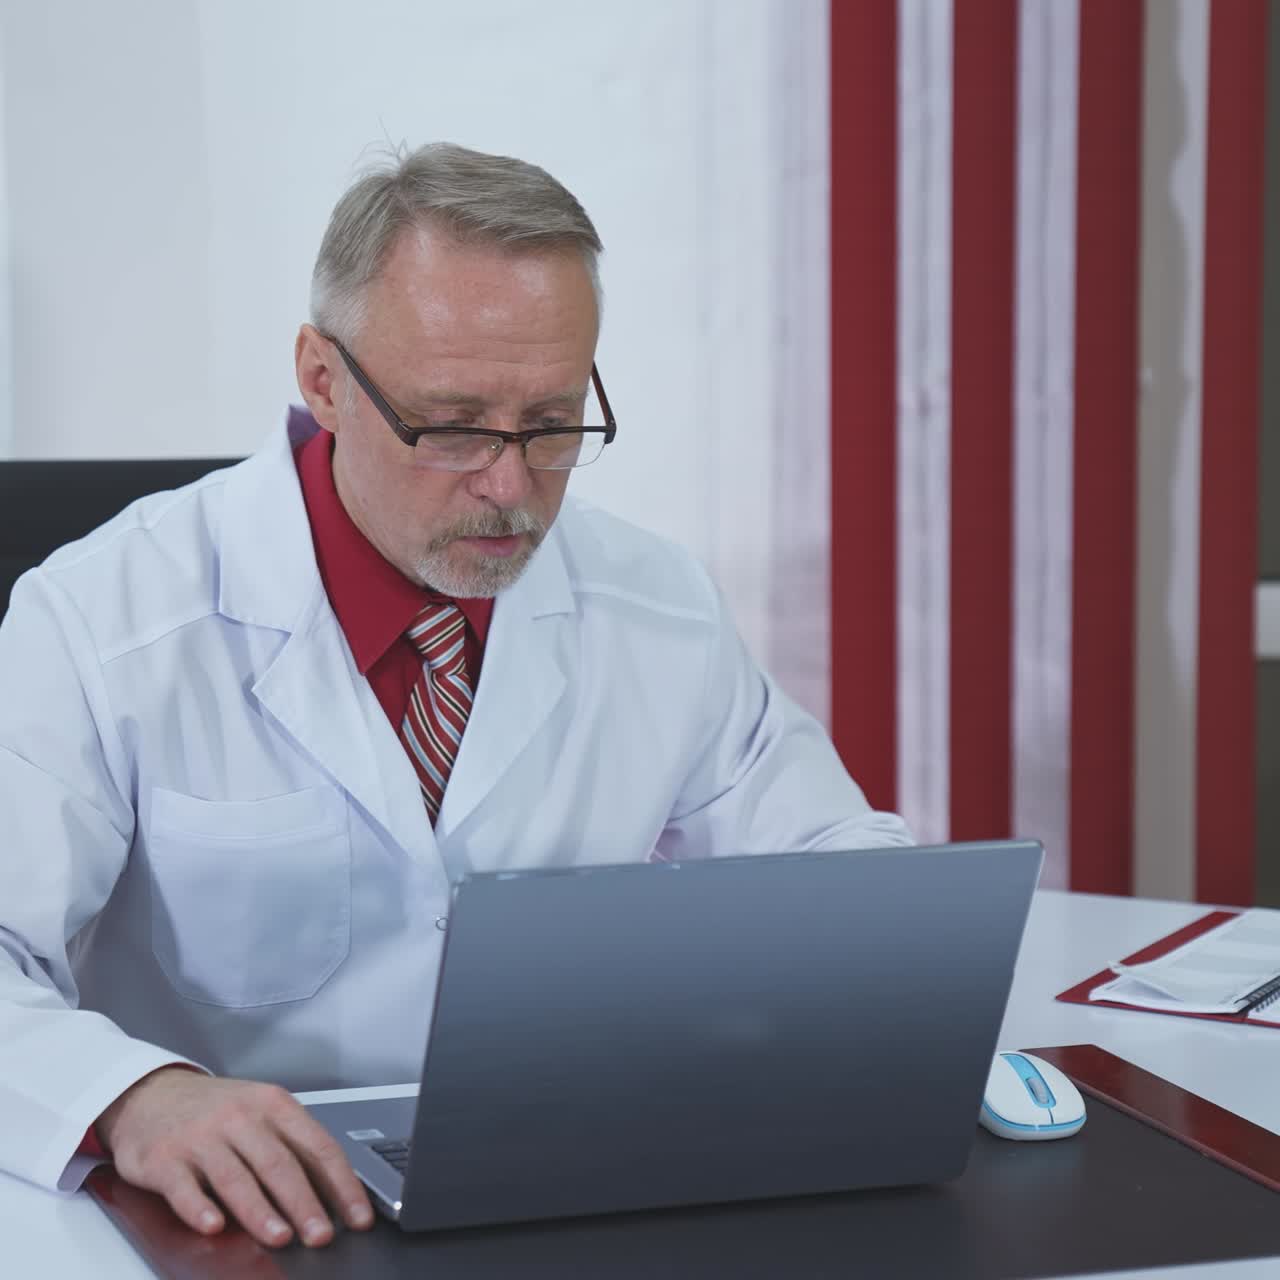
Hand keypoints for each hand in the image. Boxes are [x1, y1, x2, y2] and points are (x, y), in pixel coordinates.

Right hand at [94, 1066, 373, 1247]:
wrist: (149, 1093)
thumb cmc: (215, 1109)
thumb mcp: (259, 1111)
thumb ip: (291, 1146)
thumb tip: (332, 1193)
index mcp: (272, 1105)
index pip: (317, 1146)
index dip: (341, 1183)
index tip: (358, 1216)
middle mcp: (240, 1118)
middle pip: (279, 1164)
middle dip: (304, 1203)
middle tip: (322, 1234)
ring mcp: (201, 1138)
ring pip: (237, 1178)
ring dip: (261, 1211)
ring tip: (281, 1237)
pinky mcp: (164, 1160)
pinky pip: (185, 1188)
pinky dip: (200, 1209)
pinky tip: (214, 1227)